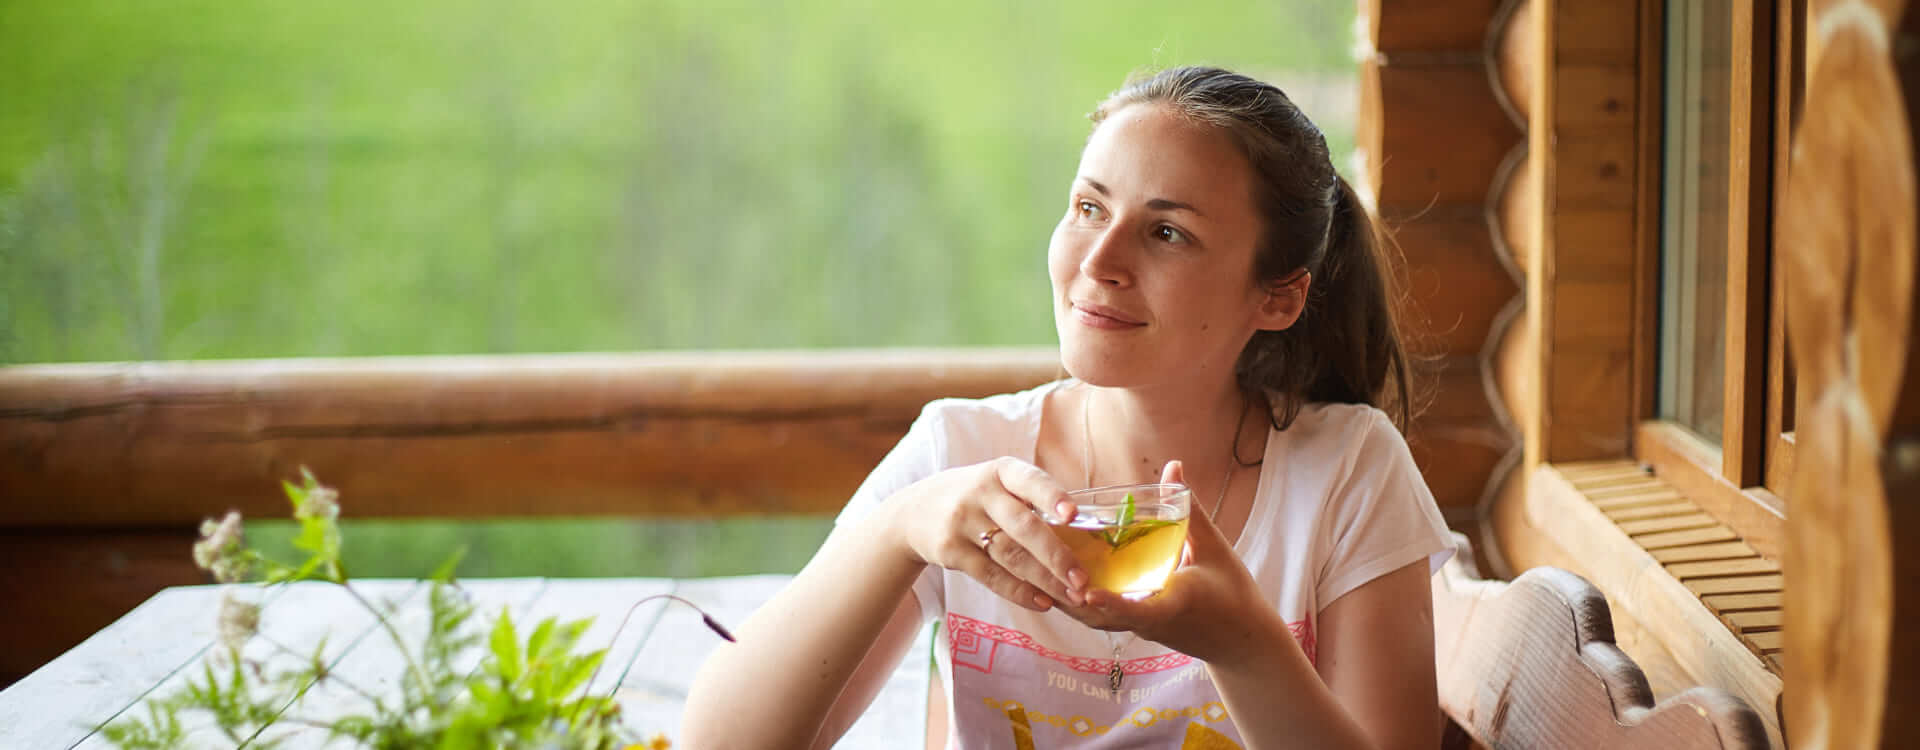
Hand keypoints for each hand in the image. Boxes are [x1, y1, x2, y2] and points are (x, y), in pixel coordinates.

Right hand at [882, 458, 1089, 611]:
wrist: (912, 513)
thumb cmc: (973, 498)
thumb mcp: (996, 483)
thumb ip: (1030, 499)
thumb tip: (1084, 532)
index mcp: (1001, 471)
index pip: (1030, 481)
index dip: (1052, 497)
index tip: (1072, 515)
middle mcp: (981, 493)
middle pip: (1025, 527)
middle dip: (1057, 556)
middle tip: (1082, 579)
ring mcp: (962, 522)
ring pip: (1012, 556)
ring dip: (1045, 580)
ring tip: (1072, 596)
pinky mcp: (951, 551)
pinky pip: (991, 576)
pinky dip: (1020, 592)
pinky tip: (1043, 602)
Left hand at [1061, 460, 1274, 662]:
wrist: (1242, 642)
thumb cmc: (1233, 593)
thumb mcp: (1214, 548)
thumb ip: (1189, 509)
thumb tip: (1173, 466)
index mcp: (1172, 606)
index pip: (1136, 611)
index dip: (1110, 603)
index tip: (1085, 592)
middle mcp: (1150, 624)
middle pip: (1101, 617)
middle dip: (1071, 597)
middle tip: (1040, 568)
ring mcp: (1141, 631)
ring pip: (1096, 620)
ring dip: (1070, 600)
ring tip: (1039, 572)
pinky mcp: (1137, 630)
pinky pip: (1103, 619)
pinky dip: (1082, 603)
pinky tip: (1061, 581)